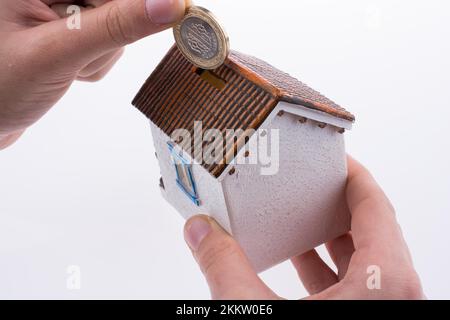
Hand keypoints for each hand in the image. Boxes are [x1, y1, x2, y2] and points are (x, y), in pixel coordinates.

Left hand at [0, 0, 189, 148]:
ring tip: (65, 66)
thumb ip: (116, 26)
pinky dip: (95, 61)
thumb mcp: (59, 52)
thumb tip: (170, 4)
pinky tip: (67, 69)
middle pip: (115, 2)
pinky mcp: (70, 28)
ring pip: (115, 22)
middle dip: (109, 31)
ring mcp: (61, 8)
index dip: (139, 3)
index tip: (175, 12)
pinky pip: (106, 40)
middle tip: (79, 54)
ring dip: (100, 52)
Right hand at [184, 157, 423, 299]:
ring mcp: (386, 312)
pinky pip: (356, 284)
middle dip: (335, 203)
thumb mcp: (254, 311)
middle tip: (310, 182)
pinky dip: (330, 267)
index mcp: (384, 283)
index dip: (352, 174)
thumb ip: (224, 265)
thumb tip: (200, 231)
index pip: (374, 204)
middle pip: (372, 228)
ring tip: (300, 216)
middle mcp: (396, 296)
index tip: (335, 157)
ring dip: (331, 236)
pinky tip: (300, 262)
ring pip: (365, 259)